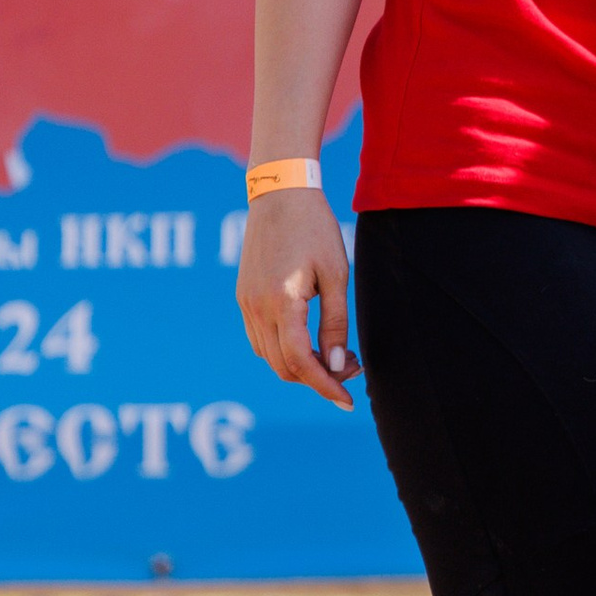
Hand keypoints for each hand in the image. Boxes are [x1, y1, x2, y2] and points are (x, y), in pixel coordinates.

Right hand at [237, 189, 358, 405]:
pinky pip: (260, 340)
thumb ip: (336, 323)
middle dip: (318, 377)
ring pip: (269, 357)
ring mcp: (245, 303)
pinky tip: (310, 341)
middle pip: (283, 366)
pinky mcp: (244, 297)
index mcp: (281, 301)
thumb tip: (336, 365)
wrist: (279, 193)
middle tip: (351, 368)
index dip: (325, 386)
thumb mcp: (336, 275)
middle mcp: (256, 307)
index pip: (300, 361)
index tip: (347, 401)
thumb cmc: (315, 230)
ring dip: (300, 366)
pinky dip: (284, 351)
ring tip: (335, 354)